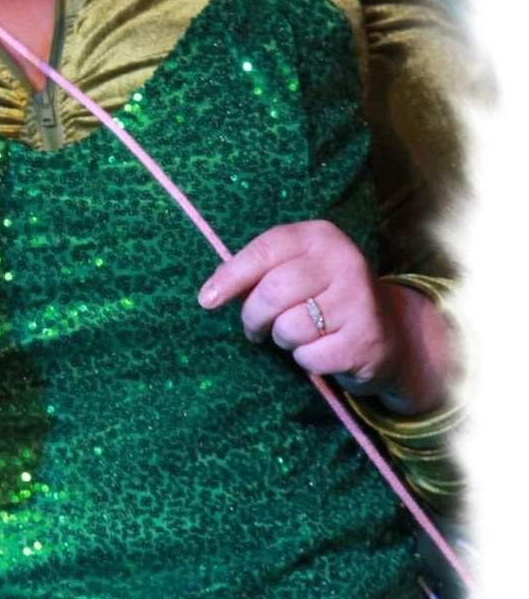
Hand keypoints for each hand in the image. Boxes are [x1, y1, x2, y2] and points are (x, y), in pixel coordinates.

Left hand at [198, 220, 407, 395]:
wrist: (392, 335)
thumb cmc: (327, 299)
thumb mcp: (299, 271)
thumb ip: (262, 273)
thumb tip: (212, 293)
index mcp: (320, 236)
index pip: (266, 249)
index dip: (231, 275)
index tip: (207, 300)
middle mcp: (344, 261)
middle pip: (272, 292)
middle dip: (253, 317)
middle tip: (254, 329)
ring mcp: (359, 300)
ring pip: (288, 328)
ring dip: (283, 340)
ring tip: (302, 334)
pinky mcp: (365, 339)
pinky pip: (310, 357)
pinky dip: (307, 361)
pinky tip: (324, 351)